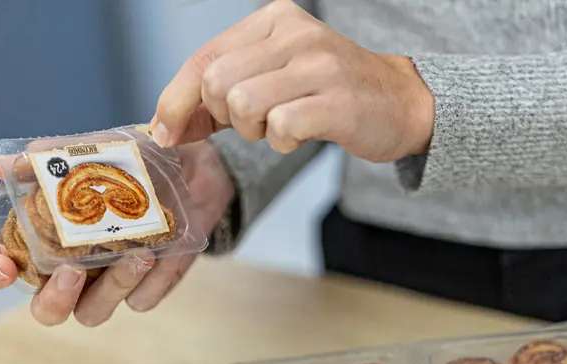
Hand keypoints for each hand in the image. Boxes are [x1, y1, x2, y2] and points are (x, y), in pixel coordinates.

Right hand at [0, 140, 234, 325]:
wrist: (189, 166)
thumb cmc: (127, 164)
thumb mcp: (89, 152)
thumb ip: (46, 161)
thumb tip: (0, 164)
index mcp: (43, 239)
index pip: (3, 266)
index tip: (3, 266)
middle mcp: (71, 270)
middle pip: (47, 310)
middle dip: (55, 298)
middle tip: (73, 271)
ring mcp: (108, 283)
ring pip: (94, 312)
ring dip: (112, 287)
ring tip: (138, 254)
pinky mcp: (148, 287)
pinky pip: (142, 300)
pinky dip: (150, 282)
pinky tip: (160, 256)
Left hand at [152, 0, 433, 162]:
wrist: (401, 102)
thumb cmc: (330, 92)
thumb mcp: (275, 76)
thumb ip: (222, 94)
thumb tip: (165, 125)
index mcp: (274, 19)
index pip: (203, 57)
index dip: (176, 99)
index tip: (166, 131)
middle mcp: (296, 33)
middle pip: (216, 82)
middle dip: (223, 116)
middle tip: (252, 124)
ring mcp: (319, 65)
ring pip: (243, 104)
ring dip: (253, 131)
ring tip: (280, 127)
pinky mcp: (337, 100)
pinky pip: (280, 126)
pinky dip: (282, 141)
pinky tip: (301, 134)